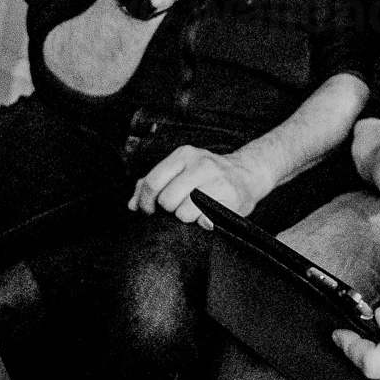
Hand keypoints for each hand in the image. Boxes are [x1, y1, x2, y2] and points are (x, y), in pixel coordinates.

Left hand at [128, 145, 272, 228]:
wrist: (247, 173)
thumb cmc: (209, 174)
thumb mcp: (181, 168)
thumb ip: (154, 182)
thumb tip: (132, 204)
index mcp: (184, 155)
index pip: (153, 182)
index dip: (146, 202)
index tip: (149, 210)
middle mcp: (201, 165)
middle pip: (167, 200)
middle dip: (168, 210)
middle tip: (176, 209)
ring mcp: (217, 182)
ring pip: (183, 213)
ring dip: (186, 218)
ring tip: (194, 211)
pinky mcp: (231, 200)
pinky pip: (204, 222)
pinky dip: (203, 223)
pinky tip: (207, 215)